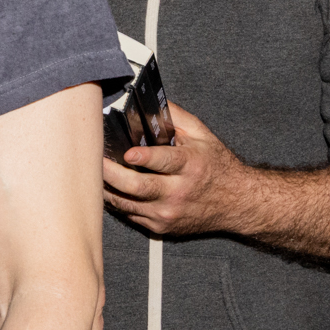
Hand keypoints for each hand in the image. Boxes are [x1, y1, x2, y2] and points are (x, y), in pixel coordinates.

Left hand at [104, 101, 246, 237]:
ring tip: (93, 173)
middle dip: (112, 175)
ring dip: (107, 188)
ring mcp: (168, 212)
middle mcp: (178, 192)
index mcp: (190, 165)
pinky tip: (108, 189)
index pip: (164, 162)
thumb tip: (151, 103)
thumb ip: (176, 117)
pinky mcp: (161, 227)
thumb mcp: (202, 136)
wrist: (236, 202)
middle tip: (96, 161)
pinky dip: (116, 201)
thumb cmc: (217, 168)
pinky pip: (130, 215)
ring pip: (127, 204)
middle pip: (138, 187)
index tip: (128, 152)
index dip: (144, 158)